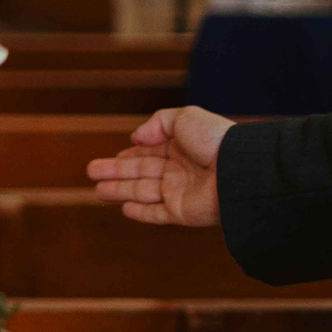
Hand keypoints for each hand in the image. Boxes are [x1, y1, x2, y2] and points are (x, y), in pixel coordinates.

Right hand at [88, 105, 232, 226]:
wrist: (240, 170)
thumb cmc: (215, 140)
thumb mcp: (184, 118)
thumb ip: (157, 123)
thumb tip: (135, 138)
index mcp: (181, 149)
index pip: (148, 153)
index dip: (128, 156)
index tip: (111, 158)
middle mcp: (179, 171)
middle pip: (140, 172)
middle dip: (115, 172)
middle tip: (91, 172)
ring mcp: (180, 193)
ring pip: (142, 192)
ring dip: (119, 191)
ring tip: (97, 191)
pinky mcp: (183, 213)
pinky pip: (157, 214)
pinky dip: (141, 212)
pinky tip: (124, 208)